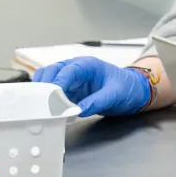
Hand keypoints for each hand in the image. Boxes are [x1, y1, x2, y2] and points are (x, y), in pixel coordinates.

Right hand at [30, 57, 149, 117]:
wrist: (134, 92)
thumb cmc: (127, 87)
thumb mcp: (114, 94)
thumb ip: (96, 102)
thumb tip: (76, 111)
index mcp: (87, 65)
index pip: (66, 71)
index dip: (56, 83)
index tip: (50, 98)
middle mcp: (76, 69)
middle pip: (52, 72)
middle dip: (44, 86)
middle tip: (40, 103)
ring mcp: (72, 80)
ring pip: (49, 81)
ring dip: (43, 93)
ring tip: (41, 107)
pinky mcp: (70, 91)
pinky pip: (54, 94)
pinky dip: (48, 100)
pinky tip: (48, 111)